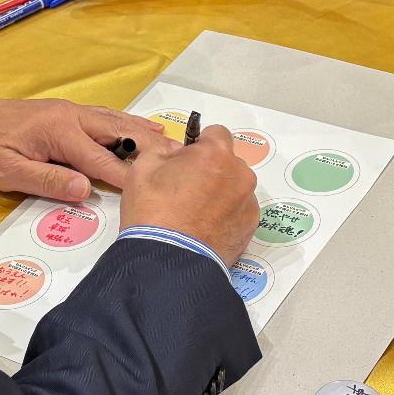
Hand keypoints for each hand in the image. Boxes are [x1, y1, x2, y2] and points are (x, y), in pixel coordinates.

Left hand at [0, 96, 169, 200]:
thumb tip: (86, 189)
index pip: (101, 160)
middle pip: (117, 132)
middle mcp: (71, 116)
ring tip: (169, 140)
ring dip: (140, 131)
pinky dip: (125, 124)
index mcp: (60, 132)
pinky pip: (103, 117)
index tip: (153, 189)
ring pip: (113, 121)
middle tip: (179, 157)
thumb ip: (48, 180)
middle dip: (146, 145)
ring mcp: (69, 111)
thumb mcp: (9, 172)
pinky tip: (138, 129)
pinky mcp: (65, 112)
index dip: (126, 177)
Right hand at [121, 125, 260, 266]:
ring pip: (235, 188)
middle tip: (188, 190)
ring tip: (197, 215)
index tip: (188, 160)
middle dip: (212, 170)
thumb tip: (177, 152)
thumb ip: (163, 150)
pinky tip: (206, 229)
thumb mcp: (143, 168)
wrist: (167, 261)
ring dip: (221, 194)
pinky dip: (227, 216)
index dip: (201, 145)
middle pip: (228, 162)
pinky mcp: (250, 227)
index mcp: (215, 153)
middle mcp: (239, 174)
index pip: (216, 133)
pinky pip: (239, 212)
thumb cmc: (153, 212)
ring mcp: (248, 202)